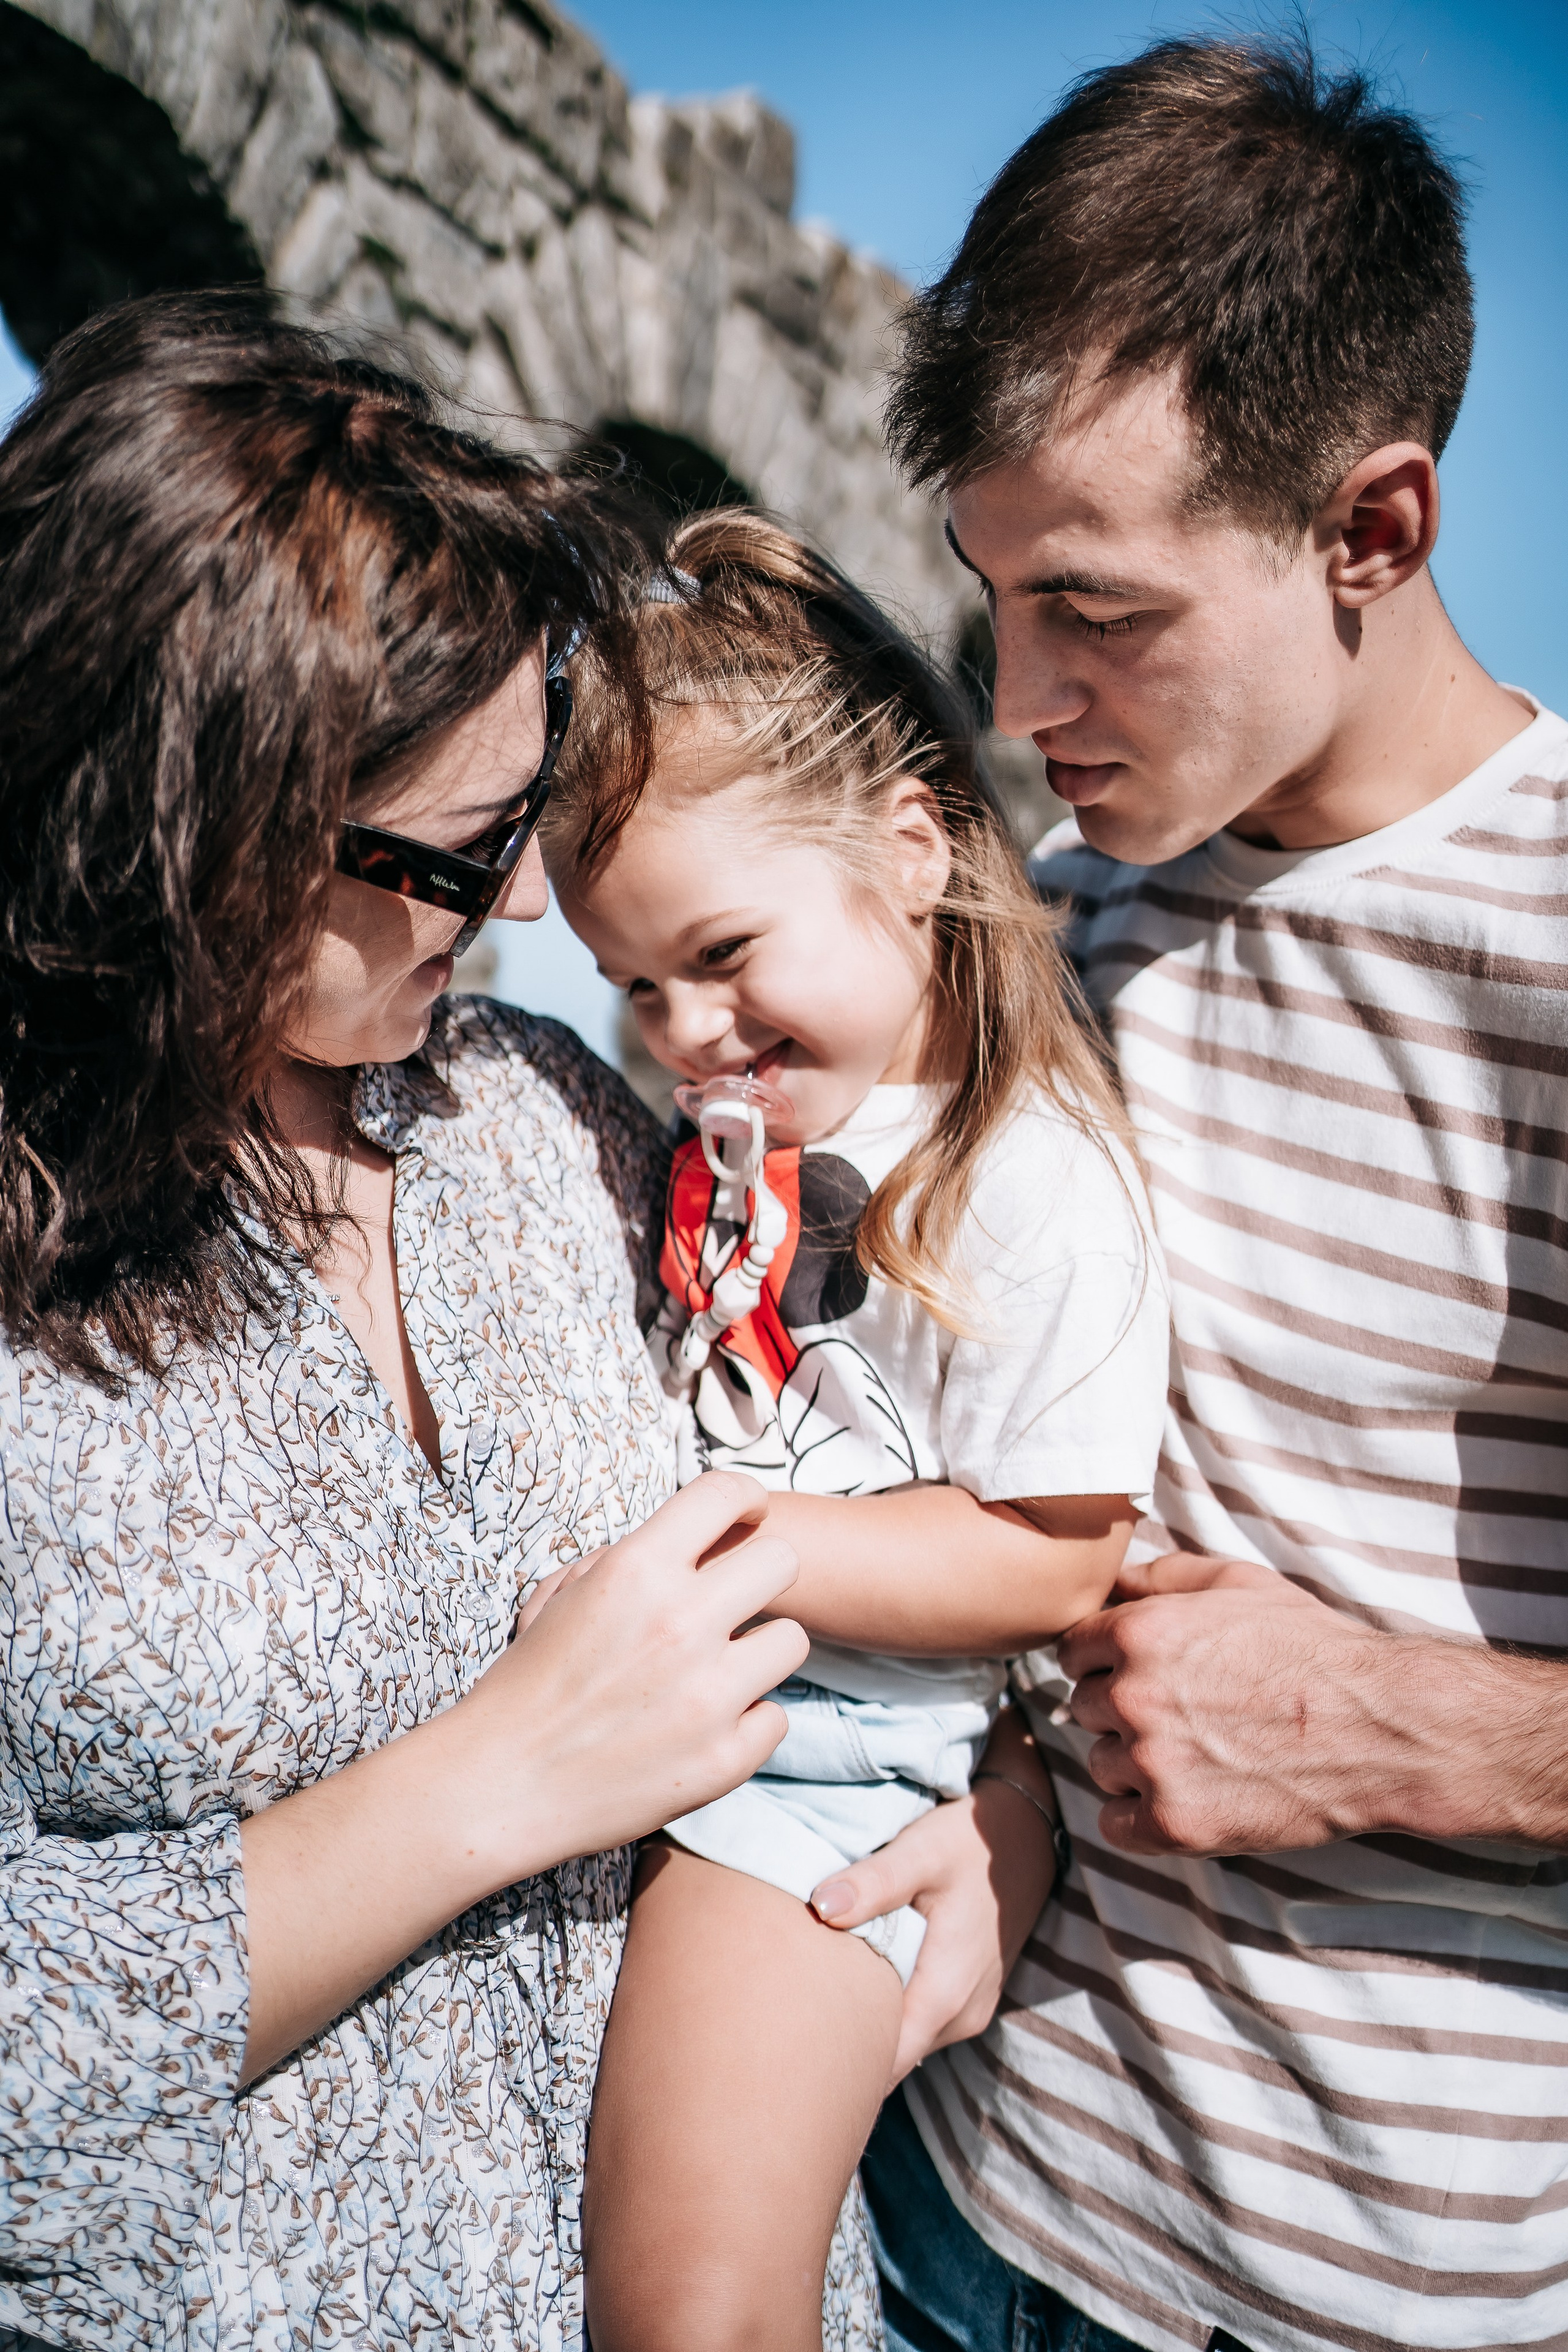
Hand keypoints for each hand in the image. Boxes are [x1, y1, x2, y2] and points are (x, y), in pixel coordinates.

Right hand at [453, 1473, 808, 1879]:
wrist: (500, 1787)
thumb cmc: (525, 1688)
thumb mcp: (560, 1598)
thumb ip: (626, 1561)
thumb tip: (683, 1546)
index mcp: (636, 1571)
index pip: (724, 1494)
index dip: (746, 1498)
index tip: (751, 1513)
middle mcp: (681, 1622)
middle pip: (781, 1562)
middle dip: (761, 1575)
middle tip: (737, 1600)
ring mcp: (710, 1694)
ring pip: (791, 1640)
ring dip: (758, 1653)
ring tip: (716, 1672)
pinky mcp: (725, 1758)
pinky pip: (774, 1717)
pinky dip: (745, 1723)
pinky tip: (703, 1729)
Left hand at [808, 1710, 1056, 2085]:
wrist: (1026, 1834)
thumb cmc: (968, 1842)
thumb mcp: (920, 1852)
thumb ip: (873, 1883)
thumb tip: (820, 1908)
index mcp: (946, 1993)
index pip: (885, 2063)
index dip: (838, 2066)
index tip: (787, 2054)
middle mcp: (961, 2016)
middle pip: (892, 2059)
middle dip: (844, 2054)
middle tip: (784, 2037)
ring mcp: (969, 2010)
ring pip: (907, 2042)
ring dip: (868, 2030)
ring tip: (812, 2011)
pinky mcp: (968, 1997)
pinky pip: (921, 2022)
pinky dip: (891, 2012)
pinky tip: (858, 1989)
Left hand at [1060, 1550, 1504, 1854]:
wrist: (1380, 1727)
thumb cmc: (1312, 1648)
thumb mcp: (1237, 1582)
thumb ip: (1159, 1575)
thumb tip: (1107, 1583)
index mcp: (1140, 1633)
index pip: (1073, 1651)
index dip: (1106, 1661)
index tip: (1144, 1672)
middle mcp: (1135, 1696)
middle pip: (1085, 1708)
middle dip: (1123, 1709)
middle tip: (1185, 1713)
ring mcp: (1154, 1764)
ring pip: (1102, 1765)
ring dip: (1135, 1763)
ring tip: (1200, 1752)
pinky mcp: (1176, 1825)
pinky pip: (1116, 1825)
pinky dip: (1142, 1816)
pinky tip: (1188, 1795)